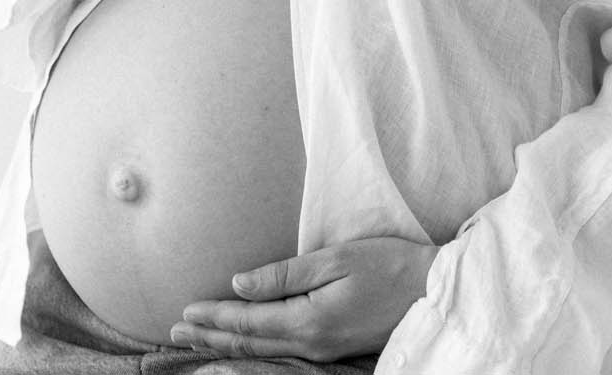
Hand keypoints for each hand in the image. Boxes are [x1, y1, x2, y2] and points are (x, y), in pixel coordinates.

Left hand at [169, 236, 436, 361]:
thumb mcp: (336, 259)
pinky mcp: (334, 348)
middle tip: (176, 333)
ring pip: (263, 352)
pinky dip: (254, 349)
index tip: (185, 312)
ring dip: (227, 345)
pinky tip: (245, 345)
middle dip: (211, 337)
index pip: (248, 322)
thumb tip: (239, 283)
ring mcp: (323, 350)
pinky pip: (281, 352)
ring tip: (199, 340)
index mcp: (308, 321)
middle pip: (249, 344)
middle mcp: (311, 343)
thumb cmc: (390, 265)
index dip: (214, 318)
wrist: (435, 289)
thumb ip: (284, 275)